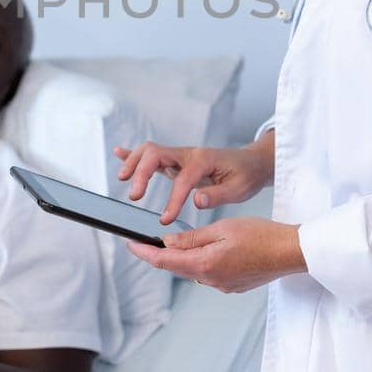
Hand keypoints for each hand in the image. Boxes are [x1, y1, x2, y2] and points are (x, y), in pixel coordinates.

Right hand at [113, 139, 272, 223]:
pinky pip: (152, 154)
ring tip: (123, 179)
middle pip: (156, 154)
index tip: (165, 220)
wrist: (252, 162)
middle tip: (135, 197)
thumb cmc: (246, 175)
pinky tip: (119, 153)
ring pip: (150, 151)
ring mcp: (181, 155)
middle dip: (142, 173)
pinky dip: (134, 154)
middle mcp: (189, 154)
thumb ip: (217, 195)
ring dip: (134, 162)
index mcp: (204, 160)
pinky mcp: (176, 160)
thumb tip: (197, 200)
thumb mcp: (239, 189)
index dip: (172, 200)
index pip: (182, 180)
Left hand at [125, 217, 303, 292]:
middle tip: (152, 237)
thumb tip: (168, 242)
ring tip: (187, 238)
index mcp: (205, 264)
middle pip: (177, 267)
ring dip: (186, 256)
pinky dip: (203, 261)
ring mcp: (222, 285)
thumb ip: (192, 237)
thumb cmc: (260, 235)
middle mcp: (211, 280)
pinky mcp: (232, 285)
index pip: (164, 261)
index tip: (130, 244)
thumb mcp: (222, 228)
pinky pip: (209, 273)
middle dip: (164, 253)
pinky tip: (212, 248)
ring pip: (193, 269)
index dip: (143, 253)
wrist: (290, 251)